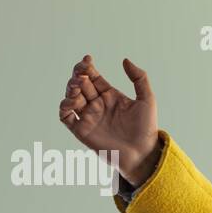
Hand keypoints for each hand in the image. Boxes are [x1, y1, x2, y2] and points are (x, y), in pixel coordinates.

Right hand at [58, 54, 159, 184]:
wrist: (142, 153)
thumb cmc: (146, 128)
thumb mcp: (147, 99)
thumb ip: (139, 78)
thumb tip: (124, 60)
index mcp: (109, 95)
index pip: (92, 77)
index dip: (87, 66)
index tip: (88, 59)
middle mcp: (96, 104)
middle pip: (79, 84)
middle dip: (77, 75)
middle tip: (82, 72)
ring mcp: (88, 117)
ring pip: (70, 97)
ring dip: (70, 88)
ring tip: (79, 85)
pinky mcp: (81, 130)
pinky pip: (65, 116)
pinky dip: (64, 106)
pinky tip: (72, 101)